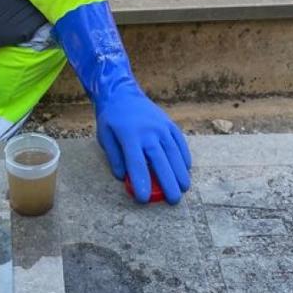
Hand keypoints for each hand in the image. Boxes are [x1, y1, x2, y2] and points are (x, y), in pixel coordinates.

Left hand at [95, 85, 191, 204]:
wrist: (122, 93)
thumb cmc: (112, 119)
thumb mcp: (105, 137)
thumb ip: (115, 157)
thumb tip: (124, 178)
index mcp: (129, 136)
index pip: (136, 163)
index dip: (141, 182)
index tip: (144, 199)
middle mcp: (148, 131)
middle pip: (160, 160)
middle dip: (168, 182)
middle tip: (174, 200)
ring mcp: (161, 127)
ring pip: (174, 152)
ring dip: (180, 172)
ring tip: (184, 188)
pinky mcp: (169, 124)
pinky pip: (179, 142)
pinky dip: (184, 156)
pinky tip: (186, 169)